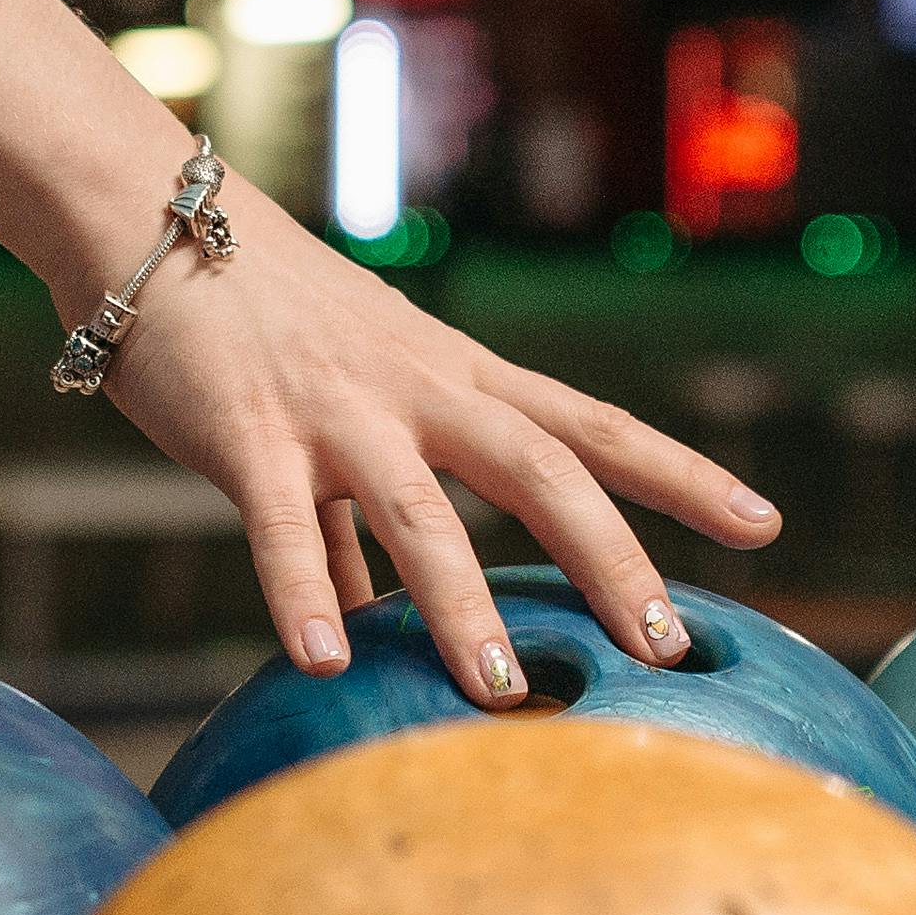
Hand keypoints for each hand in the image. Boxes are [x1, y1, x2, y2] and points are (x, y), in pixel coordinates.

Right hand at [85, 164, 782, 708]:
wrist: (153, 222)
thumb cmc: (257, 319)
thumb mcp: (350, 398)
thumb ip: (364, 515)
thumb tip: (375, 619)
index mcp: (457, 376)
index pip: (592, 425)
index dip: (680, 474)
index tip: (761, 525)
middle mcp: (417, 389)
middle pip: (543, 470)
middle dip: (613, 559)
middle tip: (667, 645)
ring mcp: (336, 411)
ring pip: (421, 511)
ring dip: (462, 605)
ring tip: (498, 692)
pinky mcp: (249, 433)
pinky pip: (281, 523)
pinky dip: (302, 593)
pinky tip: (321, 663)